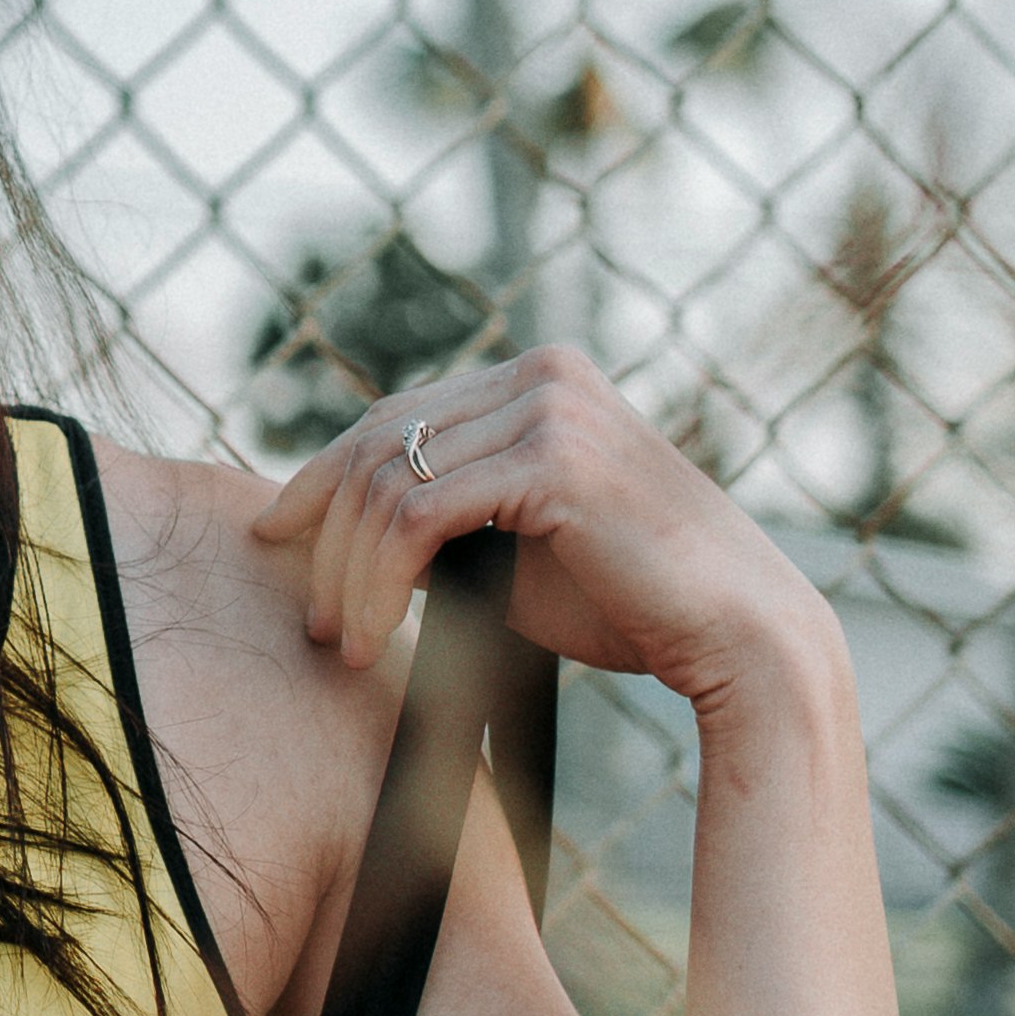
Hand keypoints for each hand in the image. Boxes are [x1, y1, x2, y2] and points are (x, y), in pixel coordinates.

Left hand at [251, 347, 826, 703]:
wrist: (740, 636)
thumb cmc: (632, 603)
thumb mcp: (518, 542)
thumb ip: (447, 513)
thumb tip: (342, 526)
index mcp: (539, 377)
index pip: (395, 417)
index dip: (321, 478)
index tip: (274, 535)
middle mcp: (543, 374)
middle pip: (377, 444)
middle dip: (323, 533)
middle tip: (309, 616)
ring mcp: (551, 408)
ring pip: (386, 483)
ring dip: (347, 573)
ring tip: (341, 641)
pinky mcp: (553, 460)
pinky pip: (416, 517)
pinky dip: (379, 581)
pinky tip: (376, 632)